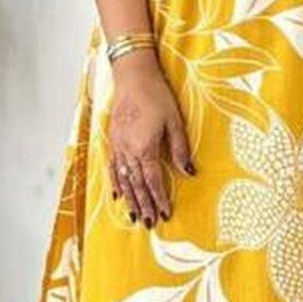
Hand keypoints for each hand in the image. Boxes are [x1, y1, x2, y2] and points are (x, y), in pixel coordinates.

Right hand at [108, 53, 193, 226]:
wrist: (133, 77)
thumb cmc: (156, 96)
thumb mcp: (174, 122)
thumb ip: (180, 150)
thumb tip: (189, 173)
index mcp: (145, 148)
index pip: (153, 181)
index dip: (159, 199)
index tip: (165, 214)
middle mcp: (128, 151)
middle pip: (136, 185)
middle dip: (143, 205)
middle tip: (149, 224)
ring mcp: (118, 146)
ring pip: (123, 180)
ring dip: (129, 199)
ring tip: (134, 216)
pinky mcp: (113, 140)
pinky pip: (113, 168)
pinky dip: (115, 183)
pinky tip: (117, 194)